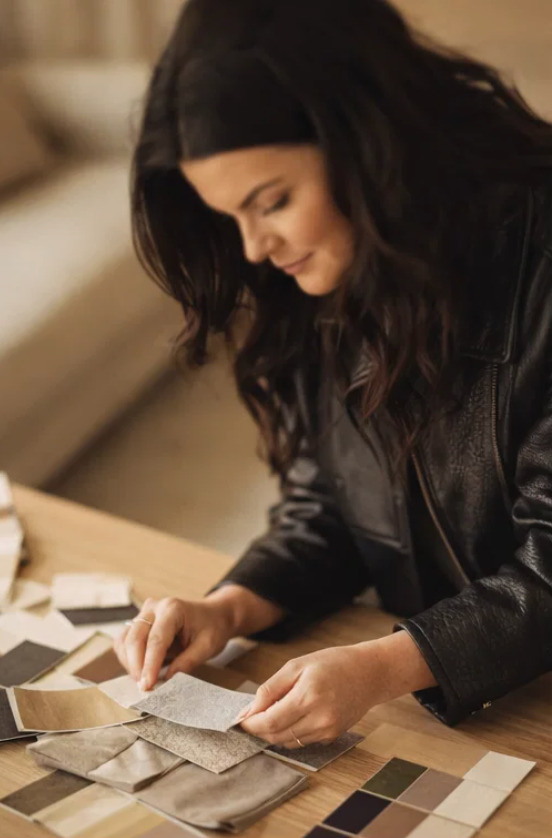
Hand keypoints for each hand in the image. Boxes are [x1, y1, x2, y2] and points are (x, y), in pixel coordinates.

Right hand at [115, 596, 234, 689]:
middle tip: (144, 688)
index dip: (150, 664)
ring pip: (125, 640)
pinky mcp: (139, 623)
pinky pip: (124, 641)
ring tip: (144, 680)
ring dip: (130, 663)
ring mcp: (144, 613)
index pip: (156, 639)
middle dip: (136, 666)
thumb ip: (187, 662)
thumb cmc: (212, 627)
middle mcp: (154, 607)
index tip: (148, 685)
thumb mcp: (207, 646)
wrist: (212, 614)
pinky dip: (128, 658)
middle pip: (134, 638)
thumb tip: (166, 680)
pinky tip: (140, 670)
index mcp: (173, 608)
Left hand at [238, 644, 379, 747]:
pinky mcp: (332, 737)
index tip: (239, 720)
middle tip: (250, 717)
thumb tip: (250, 710)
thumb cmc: (333, 663)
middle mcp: (319, 718)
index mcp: (309, 696)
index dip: (251, 724)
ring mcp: (327, 731)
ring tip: (271, 714)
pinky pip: (302, 741)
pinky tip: (290, 717)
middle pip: (277, 736)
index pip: (270, 722)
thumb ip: (271, 688)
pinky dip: (289, 733)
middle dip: (259, 729)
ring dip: (273, 732)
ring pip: (288, 742)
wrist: (369, 673)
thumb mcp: (297, 665)